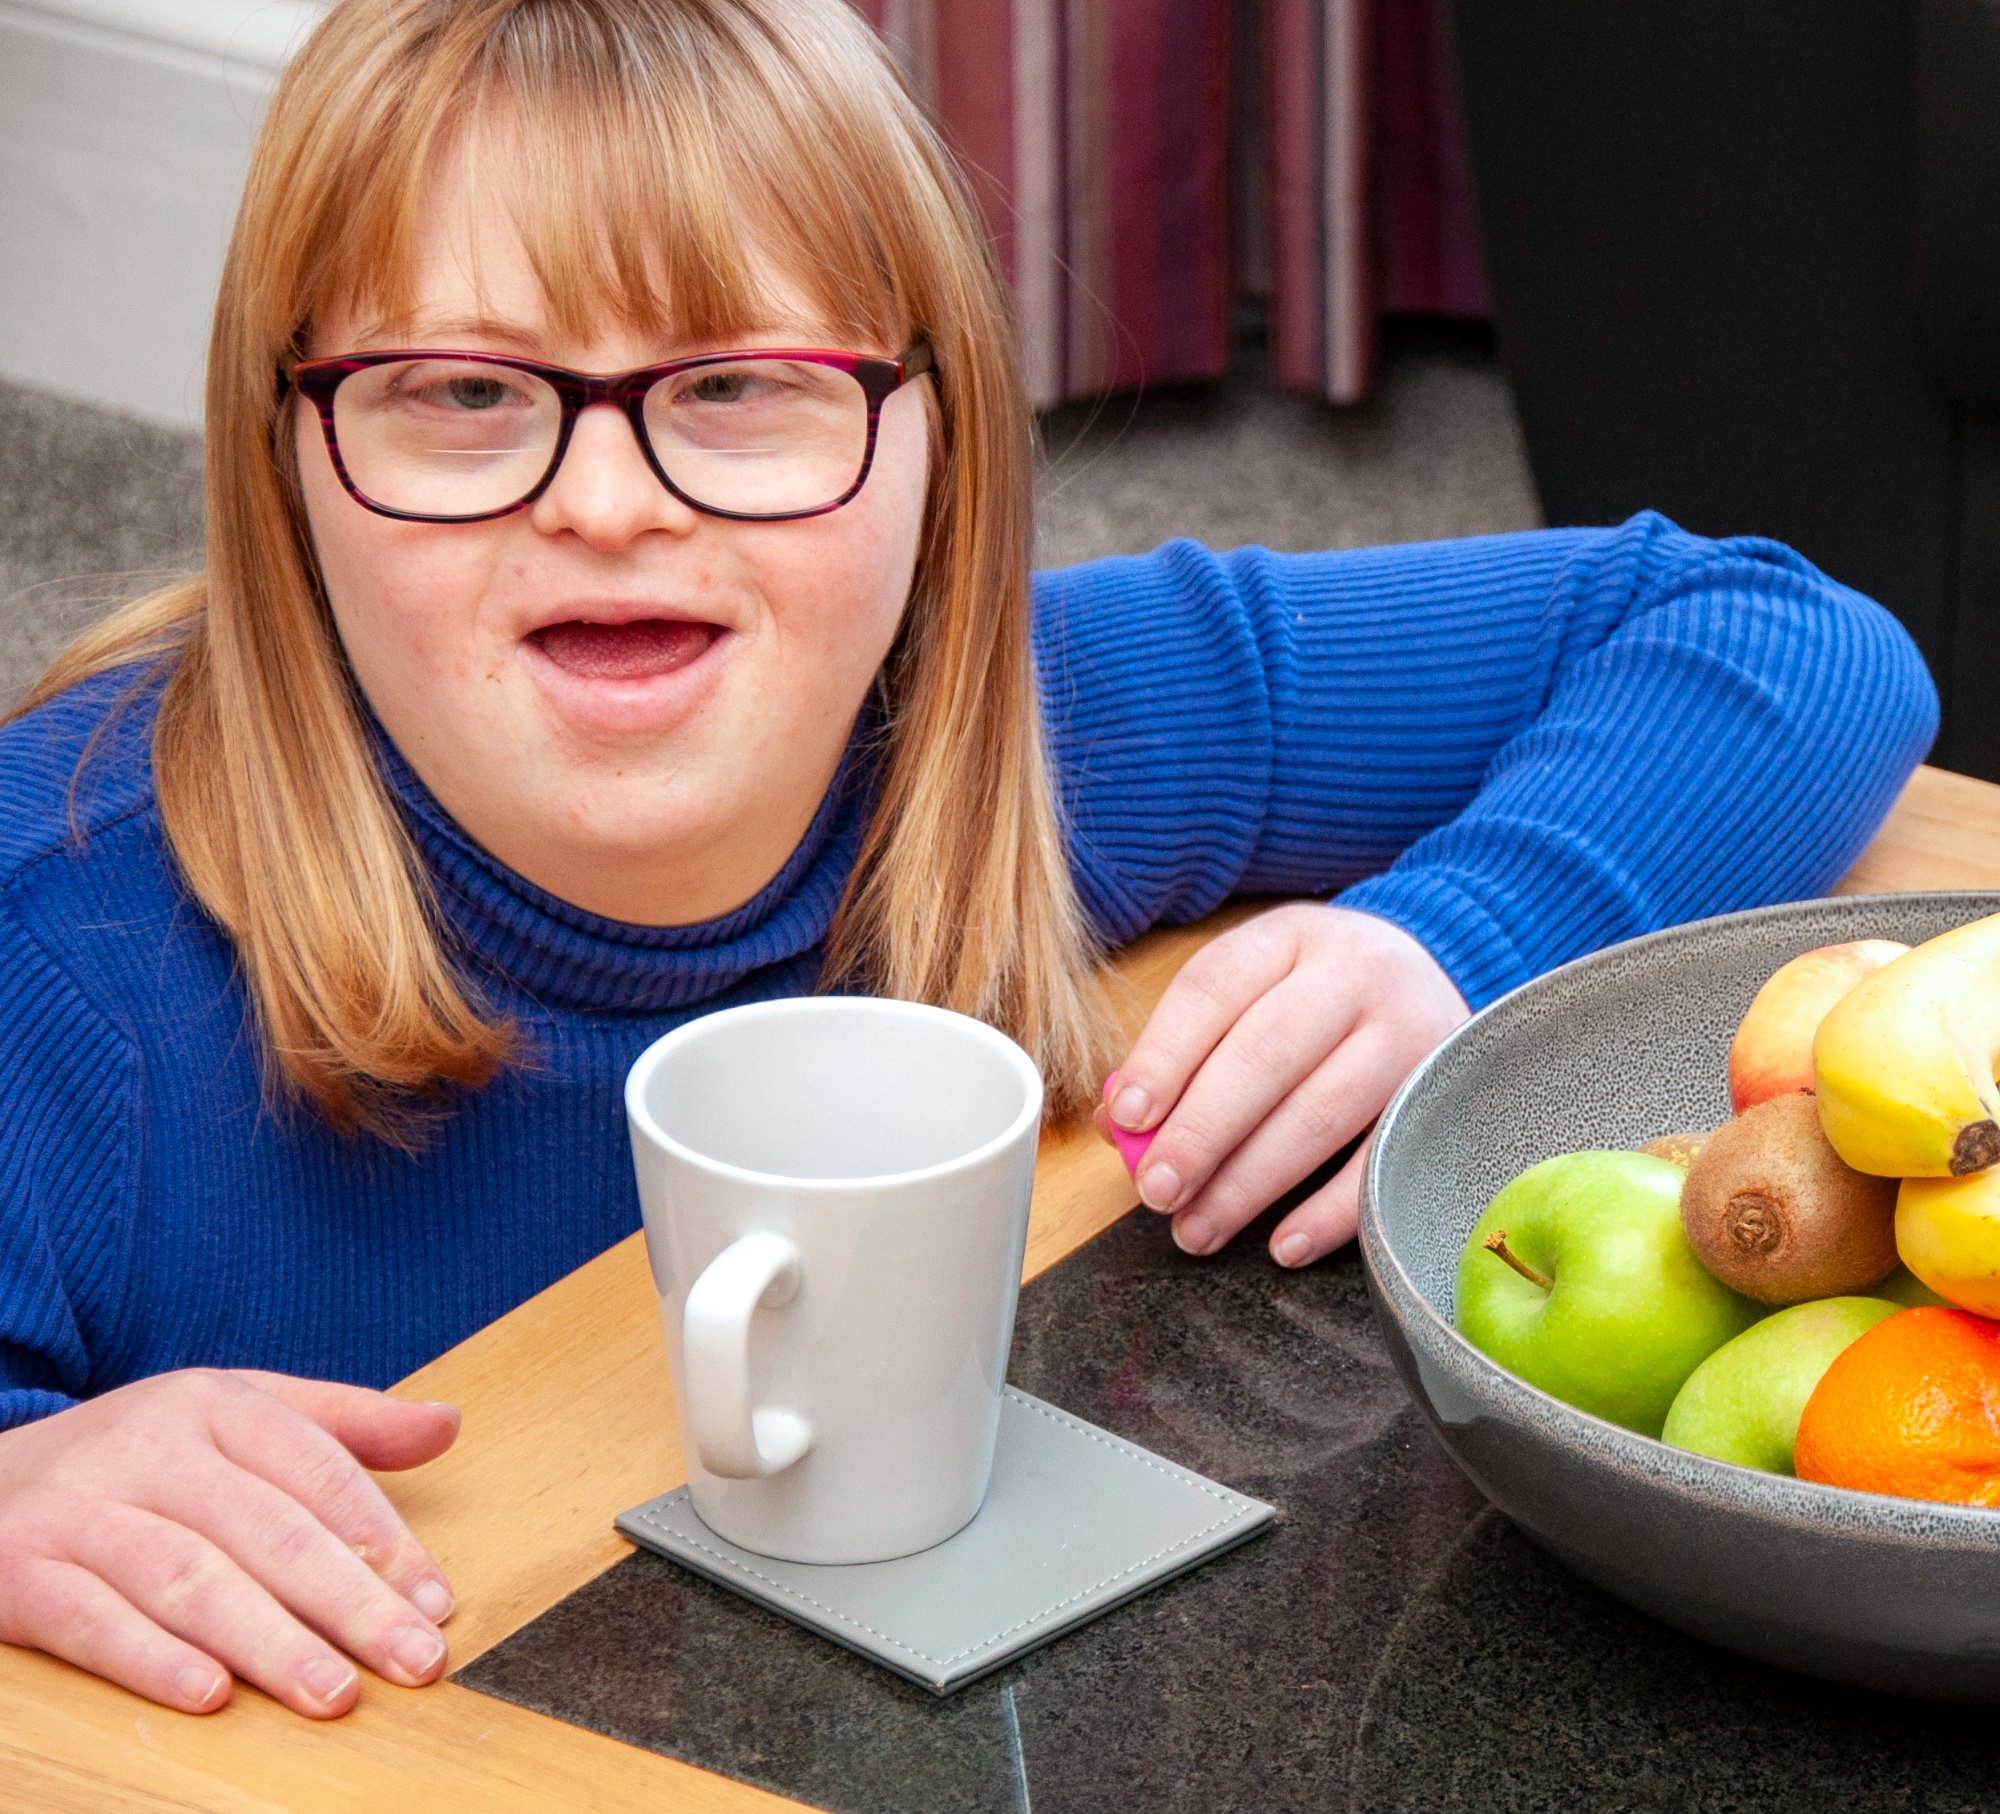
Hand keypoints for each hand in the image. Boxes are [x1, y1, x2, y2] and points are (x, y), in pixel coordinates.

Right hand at [0, 1369, 459, 1716]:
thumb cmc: (138, 1458)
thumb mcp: (233, 1413)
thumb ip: (343, 1425)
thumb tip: (448, 1424)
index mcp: (214, 1403)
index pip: (317, 1470)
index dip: (384, 1538)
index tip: (436, 1602)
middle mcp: (149, 1447)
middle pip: (269, 1530)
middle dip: (351, 1603)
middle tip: (413, 1660)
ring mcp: (80, 1508)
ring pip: (191, 1578)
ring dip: (270, 1641)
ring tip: (333, 1691)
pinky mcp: (18, 1571)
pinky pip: (92, 1619)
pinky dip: (152, 1659)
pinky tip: (212, 1695)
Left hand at [1098, 905, 1468, 1265]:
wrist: (1436, 976)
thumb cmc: (1313, 997)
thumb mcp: (1252, 991)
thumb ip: (1183, 1051)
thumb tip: (1117, 1127)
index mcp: (1287, 938)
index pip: (1214, 986)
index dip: (1164, 1055)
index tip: (1128, 1117)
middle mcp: (1353, 974)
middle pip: (1267, 1054)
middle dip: (1202, 1131)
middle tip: (1155, 1190)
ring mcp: (1407, 1032)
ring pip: (1321, 1113)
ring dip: (1250, 1183)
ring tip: (1197, 1229)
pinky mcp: (1440, 1094)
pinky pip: (1380, 1161)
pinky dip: (1329, 1212)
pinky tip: (1283, 1244)